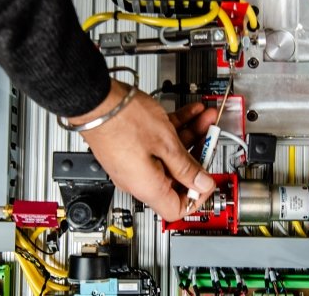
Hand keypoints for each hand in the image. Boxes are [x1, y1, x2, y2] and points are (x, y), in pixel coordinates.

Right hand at [68, 80, 217, 221]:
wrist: (96, 99)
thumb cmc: (123, 120)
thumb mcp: (165, 143)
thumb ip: (186, 166)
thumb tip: (202, 183)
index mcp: (148, 187)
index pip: (177, 208)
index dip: (197, 196)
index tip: (208, 178)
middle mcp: (140, 178)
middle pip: (178, 176)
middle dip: (199, 154)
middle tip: (212, 138)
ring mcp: (136, 161)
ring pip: (171, 154)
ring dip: (191, 135)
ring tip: (205, 118)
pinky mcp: (133, 145)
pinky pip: (159, 142)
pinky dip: (176, 128)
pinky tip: (190, 112)